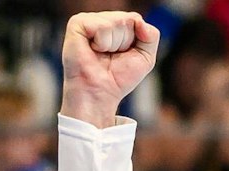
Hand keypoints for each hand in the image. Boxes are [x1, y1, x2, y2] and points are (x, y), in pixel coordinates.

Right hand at [59, 11, 159, 127]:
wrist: (100, 94)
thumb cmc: (118, 78)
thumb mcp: (145, 57)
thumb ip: (151, 35)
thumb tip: (139, 21)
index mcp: (114, 22)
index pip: (135, 19)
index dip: (134, 41)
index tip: (121, 55)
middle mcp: (100, 18)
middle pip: (127, 19)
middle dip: (124, 43)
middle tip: (110, 57)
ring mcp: (88, 19)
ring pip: (117, 22)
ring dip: (113, 45)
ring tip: (100, 54)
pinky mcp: (77, 23)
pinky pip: (103, 26)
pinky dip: (102, 43)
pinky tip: (93, 50)